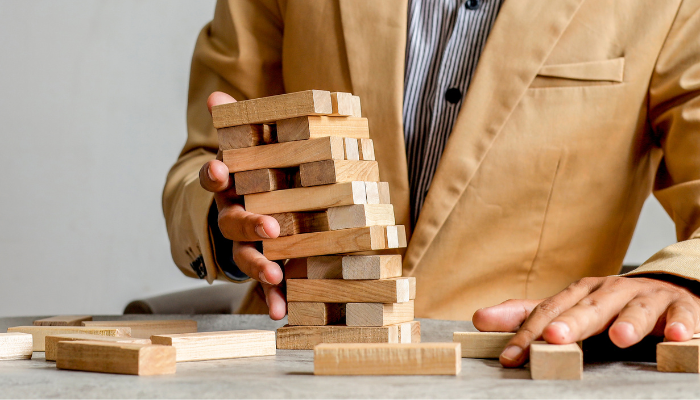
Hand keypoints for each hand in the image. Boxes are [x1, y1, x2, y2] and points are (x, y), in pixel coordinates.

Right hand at [199, 91, 285, 319]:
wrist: (248, 206)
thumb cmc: (253, 173)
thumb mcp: (246, 147)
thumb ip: (235, 126)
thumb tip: (216, 97)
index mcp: (230, 186)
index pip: (215, 178)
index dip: (215, 175)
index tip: (220, 171)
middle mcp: (230, 215)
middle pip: (232, 222)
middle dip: (249, 226)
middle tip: (269, 229)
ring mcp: (243, 243)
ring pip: (245, 256)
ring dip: (259, 268)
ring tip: (275, 277)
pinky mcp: (262, 263)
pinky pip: (265, 282)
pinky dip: (273, 298)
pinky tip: (281, 312)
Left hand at [472, 276, 699, 366]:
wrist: (668, 287)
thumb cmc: (609, 304)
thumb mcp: (567, 307)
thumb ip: (526, 315)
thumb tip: (478, 318)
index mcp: (579, 293)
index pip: (549, 312)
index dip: (528, 334)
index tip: (510, 358)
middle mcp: (609, 291)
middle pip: (588, 307)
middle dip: (571, 321)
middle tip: (554, 337)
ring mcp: (645, 297)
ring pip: (636, 307)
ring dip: (628, 322)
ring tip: (619, 338)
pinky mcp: (679, 306)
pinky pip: (682, 314)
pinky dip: (680, 323)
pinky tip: (674, 336)